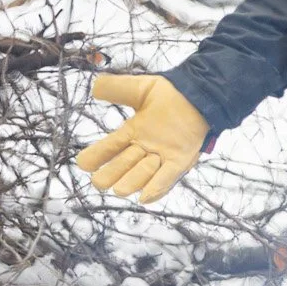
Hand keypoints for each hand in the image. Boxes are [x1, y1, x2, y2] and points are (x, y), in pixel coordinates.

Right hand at [76, 75, 208, 203]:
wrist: (201, 95)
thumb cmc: (171, 94)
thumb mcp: (140, 89)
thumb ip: (116, 88)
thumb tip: (94, 88)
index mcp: (130, 134)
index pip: (105, 150)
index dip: (94, 158)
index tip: (85, 164)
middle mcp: (142, 150)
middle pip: (118, 171)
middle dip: (114, 172)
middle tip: (116, 166)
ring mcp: (161, 159)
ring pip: (139, 179)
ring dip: (136, 176)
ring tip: (140, 169)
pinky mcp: (180, 162)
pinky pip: (166, 180)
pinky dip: (155, 188)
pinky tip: (144, 198)